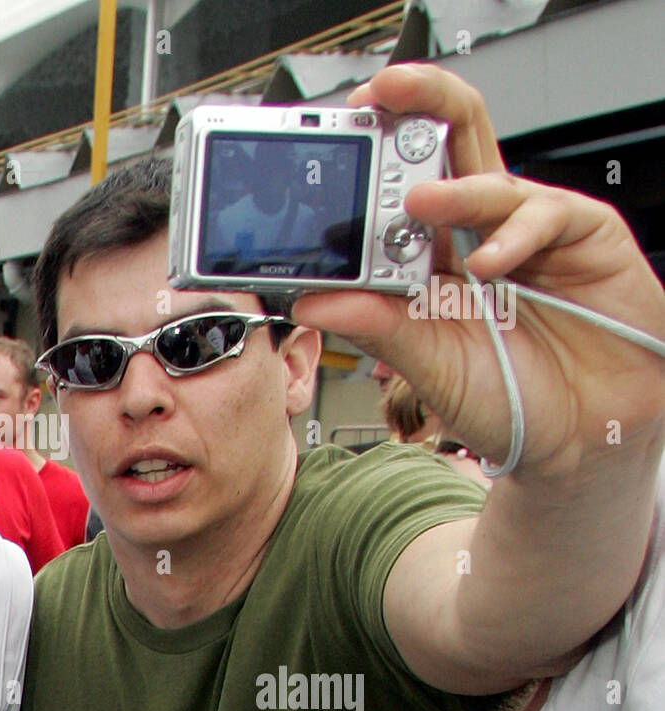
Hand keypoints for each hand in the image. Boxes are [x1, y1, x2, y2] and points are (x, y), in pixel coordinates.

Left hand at [291, 63, 664, 475]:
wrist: (580, 436)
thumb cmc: (506, 396)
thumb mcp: (427, 364)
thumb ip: (375, 327)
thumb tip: (309, 300)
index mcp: (428, 255)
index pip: (393, 185)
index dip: (367, 157)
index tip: (330, 141)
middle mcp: (474, 229)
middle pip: (445, 141)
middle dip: (413, 104)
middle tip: (377, 95)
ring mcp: (526, 228)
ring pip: (488, 171)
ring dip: (451, 185)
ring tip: (420, 202)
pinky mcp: (580, 234)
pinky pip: (543, 213)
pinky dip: (512, 233)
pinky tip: (489, 262)